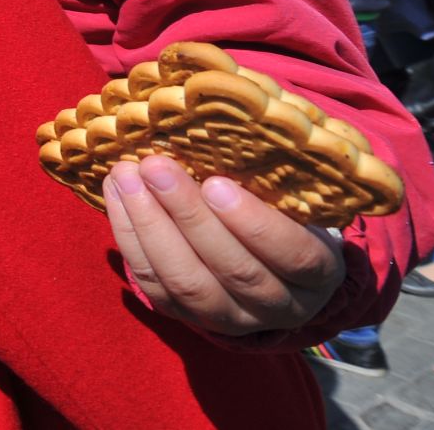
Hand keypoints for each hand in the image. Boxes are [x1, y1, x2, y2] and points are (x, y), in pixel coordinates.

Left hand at [103, 155, 344, 335]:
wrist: (268, 266)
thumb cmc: (283, 211)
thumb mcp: (295, 196)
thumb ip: (273, 174)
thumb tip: (226, 117)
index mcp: (318, 274)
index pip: (293, 256)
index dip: (254, 223)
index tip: (216, 183)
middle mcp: (278, 305)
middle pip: (233, 270)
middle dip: (188, 215)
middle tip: (156, 166)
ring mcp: (230, 317)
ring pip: (187, 282)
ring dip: (151, 225)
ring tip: (126, 175)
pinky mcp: (185, 316)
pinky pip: (152, 283)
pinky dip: (129, 236)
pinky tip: (116, 192)